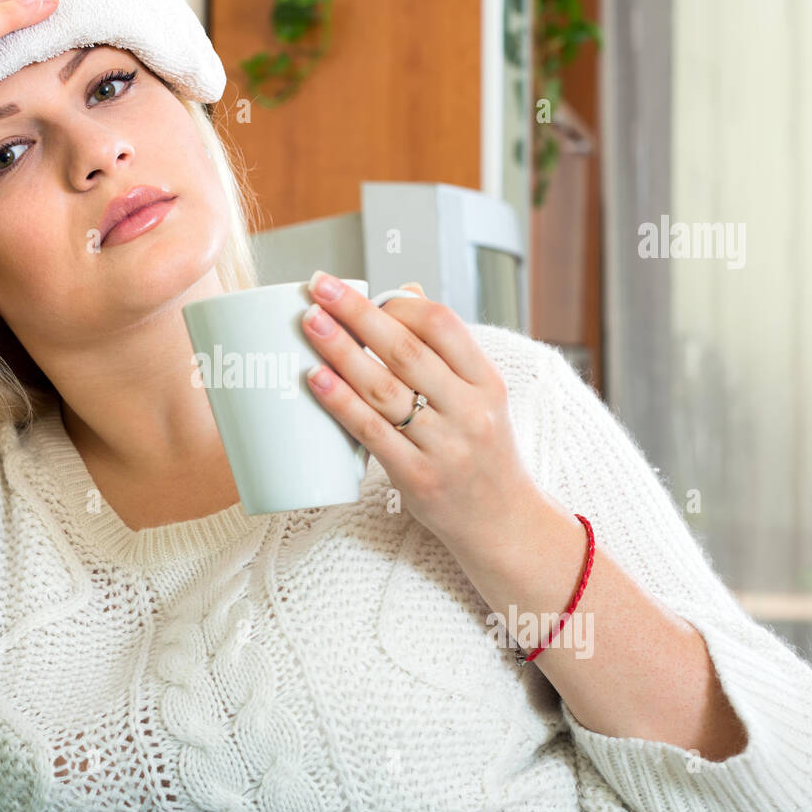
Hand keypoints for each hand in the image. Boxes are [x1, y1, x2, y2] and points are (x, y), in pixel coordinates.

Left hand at [301, 271, 543, 560]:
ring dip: (342, 352)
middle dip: (358, 314)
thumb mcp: (479, 397)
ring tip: (310, 324)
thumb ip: (443, 350)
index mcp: (487, 382)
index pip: (443, 325)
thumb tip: (403, 292)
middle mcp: (470, 411)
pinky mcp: (418, 478)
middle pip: (406, 351)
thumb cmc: (480, 451)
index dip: (397, 304)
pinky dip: (342, 403)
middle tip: (319, 289)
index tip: (358, 291)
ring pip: (385, 390)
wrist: (501, 522)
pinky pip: (372, 433)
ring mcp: (445, 447)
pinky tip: (316, 379)